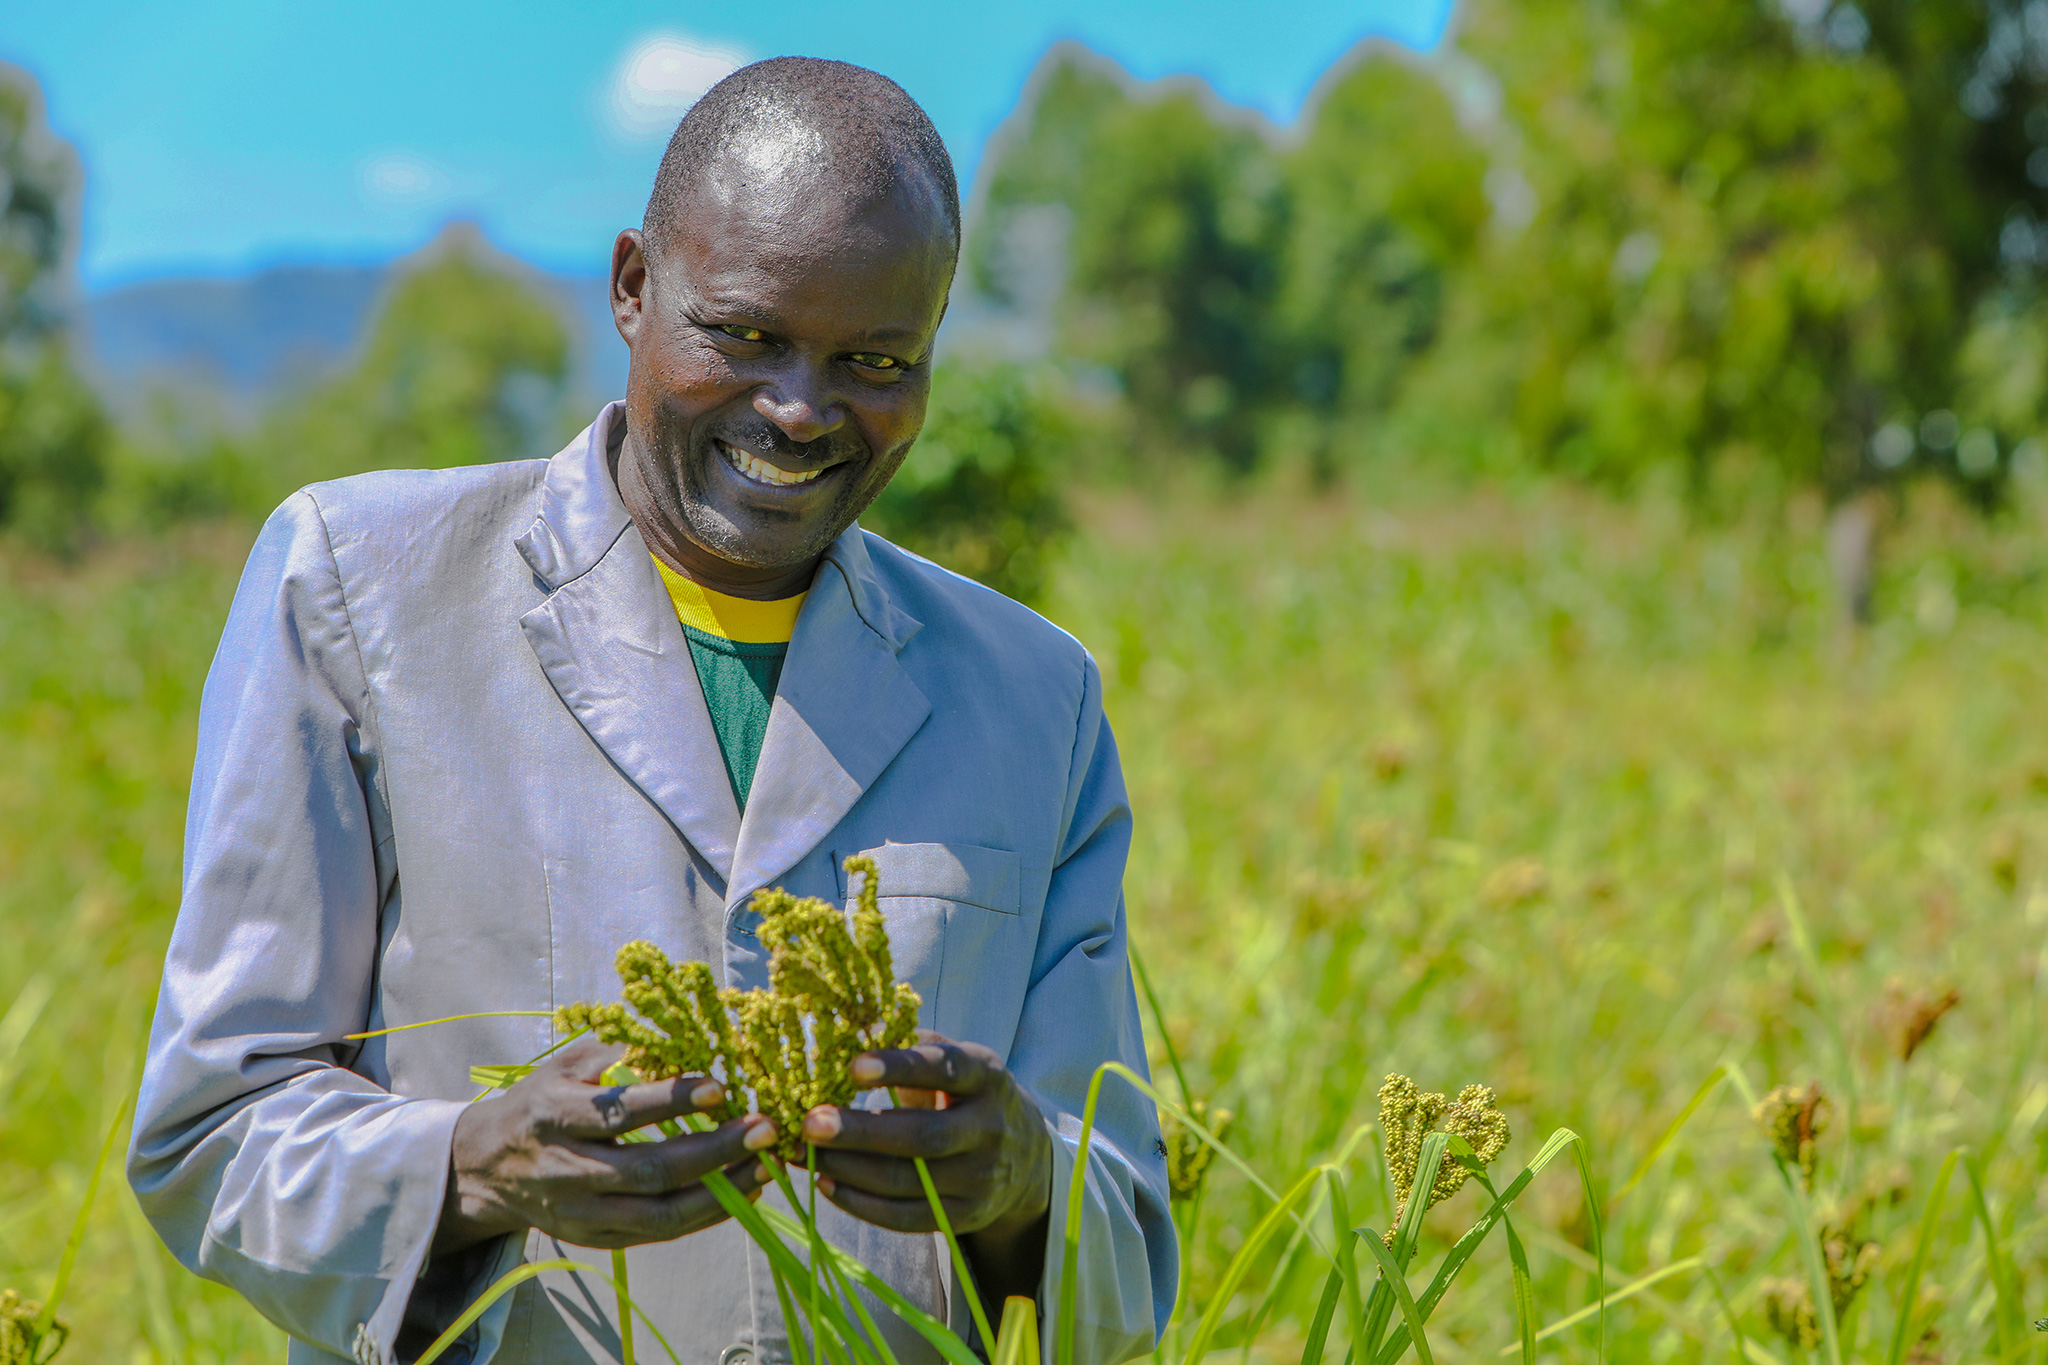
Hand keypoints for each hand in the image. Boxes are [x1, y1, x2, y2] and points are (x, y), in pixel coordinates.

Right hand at [435, 1037, 778, 1254]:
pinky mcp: (596, 1239)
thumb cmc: (541, 1102)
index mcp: (555, 1116)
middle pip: (648, 1171)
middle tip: (764, 1128)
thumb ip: (617, 1051)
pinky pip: (660, 1234)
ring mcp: (581, 1214)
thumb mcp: (565, 1065)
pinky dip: (706, 1216)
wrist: (488, 1167)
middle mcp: (566, 1170)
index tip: (718, 1085)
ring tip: (766, 1165)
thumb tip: (682, 1035)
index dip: (670, 1101)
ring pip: (660, 1214)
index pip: (619, 1114)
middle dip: (714, 1151)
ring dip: (722, 1192)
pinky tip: (742, 1191)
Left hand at [802, 1034, 1052, 1312]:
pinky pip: (907, 1218)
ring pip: (908, 1181)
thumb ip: (912, 1044)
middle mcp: (990, 1129)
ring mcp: (980, 1179)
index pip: (945, 1069)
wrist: (1025, 1159)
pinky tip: (826, 1182)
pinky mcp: (964, 1217)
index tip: (852, 1066)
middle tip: (809, 1123)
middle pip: (922, 1136)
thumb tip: (849, 1027)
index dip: (900, 1067)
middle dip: (861, 1132)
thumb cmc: (967, 1095)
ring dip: (849, 1168)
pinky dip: (861, 1204)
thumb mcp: (957, 1060)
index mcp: (986, 1077)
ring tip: (801, 1151)